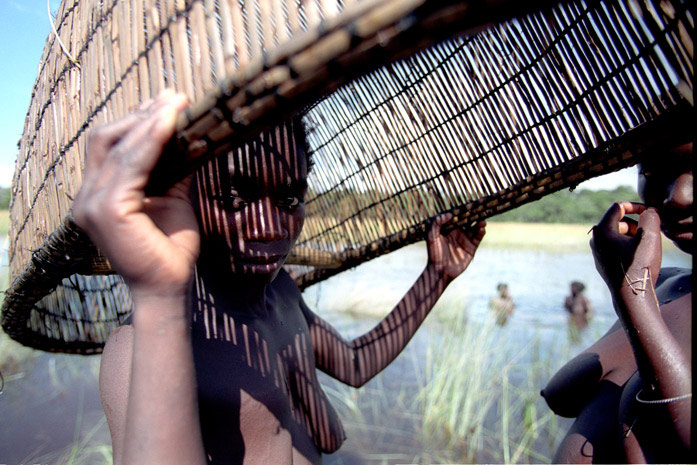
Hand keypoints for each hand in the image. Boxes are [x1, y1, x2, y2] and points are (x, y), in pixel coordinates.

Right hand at [73, 91, 198, 300]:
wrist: (168, 286)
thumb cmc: (170, 248)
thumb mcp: (172, 199)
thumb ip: (172, 170)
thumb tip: (188, 137)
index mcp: (98, 194)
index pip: (110, 146)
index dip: (137, 120)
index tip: (169, 102)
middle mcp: (87, 197)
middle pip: (107, 139)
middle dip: (142, 115)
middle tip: (176, 98)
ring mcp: (92, 203)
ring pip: (118, 146)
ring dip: (150, 121)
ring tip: (178, 103)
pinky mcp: (107, 209)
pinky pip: (131, 164)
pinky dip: (152, 140)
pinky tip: (171, 123)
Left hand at [426, 213, 484, 281]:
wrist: (440, 270)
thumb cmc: (434, 253)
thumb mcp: (431, 236)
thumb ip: (437, 223)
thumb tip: (449, 214)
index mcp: (449, 228)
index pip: (458, 217)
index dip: (463, 211)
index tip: (469, 204)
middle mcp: (458, 233)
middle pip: (468, 221)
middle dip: (474, 216)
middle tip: (479, 210)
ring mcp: (465, 240)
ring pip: (475, 229)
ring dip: (479, 224)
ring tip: (482, 221)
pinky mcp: (471, 248)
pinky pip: (478, 238)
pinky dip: (481, 233)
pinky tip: (481, 229)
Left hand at [590, 201, 661, 295]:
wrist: (630, 296)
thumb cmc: (638, 266)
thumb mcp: (649, 237)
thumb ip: (650, 217)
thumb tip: (648, 211)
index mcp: (602, 230)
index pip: (618, 207)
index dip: (636, 206)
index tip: (650, 211)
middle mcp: (595, 241)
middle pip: (618, 221)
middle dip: (636, 223)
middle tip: (652, 232)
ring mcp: (598, 253)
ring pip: (617, 236)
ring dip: (633, 235)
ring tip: (647, 244)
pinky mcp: (603, 264)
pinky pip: (616, 248)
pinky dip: (628, 246)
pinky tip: (640, 256)